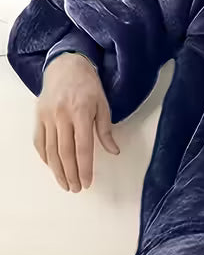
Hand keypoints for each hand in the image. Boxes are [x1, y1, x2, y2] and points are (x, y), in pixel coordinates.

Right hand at [35, 53, 119, 191]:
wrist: (66, 66)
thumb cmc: (88, 86)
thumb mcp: (103, 105)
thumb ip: (106, 130)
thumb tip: (114, 151)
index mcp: (81, 112)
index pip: (83, 147)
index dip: (84, 168)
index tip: (87, 182)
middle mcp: (62, 116)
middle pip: (65, 152)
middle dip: (70, 174)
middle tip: (76, 188)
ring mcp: (47, 116)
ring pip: (50, 150)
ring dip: (57, 170)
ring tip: (65, 184)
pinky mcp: (38, 116)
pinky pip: (39, 141)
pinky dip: (45, 157)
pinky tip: (52, 167)